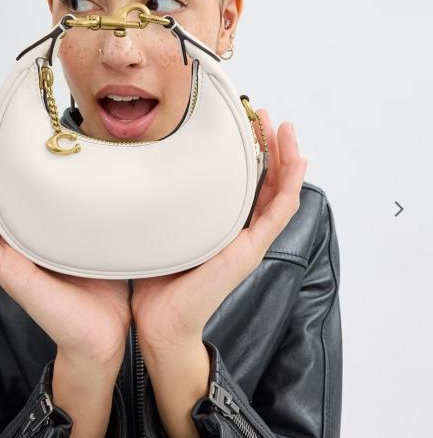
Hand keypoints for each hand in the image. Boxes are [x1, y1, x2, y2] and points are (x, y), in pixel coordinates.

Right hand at [0, 118, 129, 368]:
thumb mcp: (102, 240)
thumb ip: (101, 212)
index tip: (0, 128)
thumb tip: (120, 176)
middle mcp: (19, 243)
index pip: (14, 191)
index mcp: (39, 234)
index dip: (3, 161)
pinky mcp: (10, 274)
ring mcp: (10, 258)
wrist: (104, 338)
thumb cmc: (105, 293)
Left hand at [131, 109, 307, 353]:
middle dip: (268, 145)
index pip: (243, 182)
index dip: (247, 151)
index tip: (241, 121)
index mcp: (220, 226)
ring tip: (283, 127)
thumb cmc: (156, 283)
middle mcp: (240, 231)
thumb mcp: (161, 232)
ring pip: (279, 191)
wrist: (161, 323)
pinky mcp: (251, 250)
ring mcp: (249, 241)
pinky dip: (291, 186)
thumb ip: (163, 207)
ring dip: (285, 158)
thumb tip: (141, 172)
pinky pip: (280, 212)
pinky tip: (297, 162)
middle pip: (265, 181)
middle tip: (262, 113)